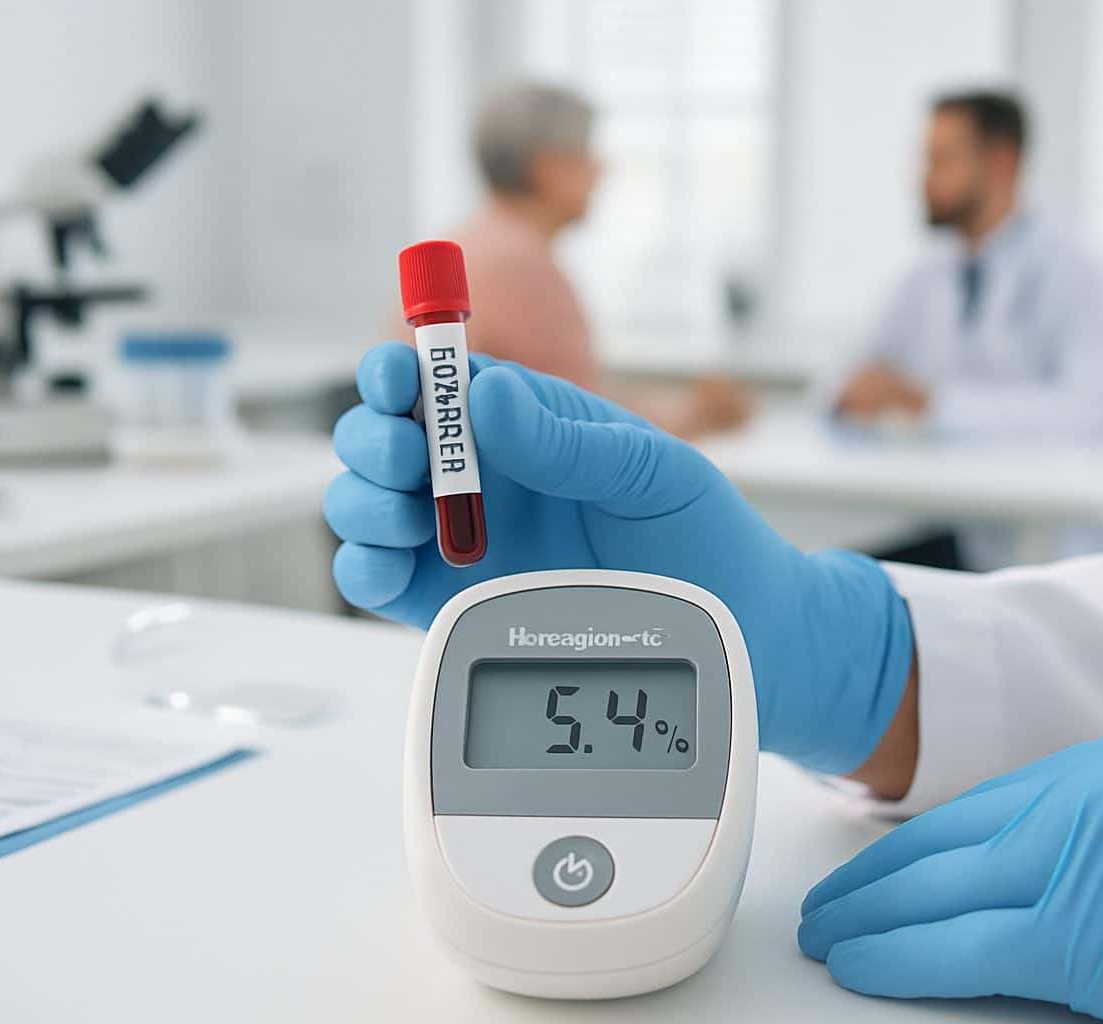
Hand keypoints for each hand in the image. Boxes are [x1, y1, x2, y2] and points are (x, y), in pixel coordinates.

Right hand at [325, 342, 912, 772]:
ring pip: (373, 509)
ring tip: (406, 514)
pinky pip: (383, 583)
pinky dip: (364, 568)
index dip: (406, 373)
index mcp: (527, 425)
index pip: (443, 384)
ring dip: (365, 501)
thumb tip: (488, 394)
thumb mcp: (647, 469)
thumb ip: (567, 439)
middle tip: (406, 454)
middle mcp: (486, 480)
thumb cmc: (702, 534)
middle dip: (376, 439)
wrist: (738, 630)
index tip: (397, 375)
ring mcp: (465, 545)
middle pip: (391, 443)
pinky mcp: (456, 607)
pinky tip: (386, 561)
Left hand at [799, 730, 1102, 1022]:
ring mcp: (1076, 856)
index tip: (877, 865)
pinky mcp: (1081, 930)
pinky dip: (897, 955)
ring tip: (823, 934)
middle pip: (940, 840)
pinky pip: (959, 945)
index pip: (978, 809)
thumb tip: (1039, 893)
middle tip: (825, 901)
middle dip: (871, 876)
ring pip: (934, 886)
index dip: (915, 845)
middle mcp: (1077, 797)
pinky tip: (859, 963)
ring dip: (866, 913)